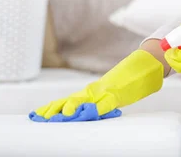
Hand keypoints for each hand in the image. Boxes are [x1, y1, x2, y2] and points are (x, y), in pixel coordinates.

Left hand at [34, 50, 163, 119]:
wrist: (146, 64)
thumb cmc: (129, 81)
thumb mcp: (109, 95)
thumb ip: (96, 103)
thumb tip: (82, 113)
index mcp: (91, 92)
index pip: (66, 100)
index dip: (50, 108)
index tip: (35, 115)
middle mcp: (95, 91)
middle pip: (70, 100)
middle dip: (54, 110)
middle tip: (39, 118)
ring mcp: (106, 91)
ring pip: (85, 101)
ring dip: (72, 108)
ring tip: (60, 115)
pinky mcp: (119, 94)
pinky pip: (106, 103)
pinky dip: (97, 108)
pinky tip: (88, 112)